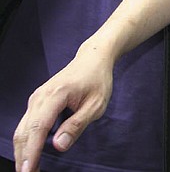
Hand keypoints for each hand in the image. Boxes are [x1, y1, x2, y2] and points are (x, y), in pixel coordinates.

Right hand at [13, 48, 112, 171]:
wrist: (92, 59)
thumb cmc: (98, 80)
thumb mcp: (96, 104)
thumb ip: (77, 125)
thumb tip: (58, 146)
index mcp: (55, 95)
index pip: (38, 128)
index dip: (31, 152)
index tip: (28, 170)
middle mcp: (39, 97)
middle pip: (24, 131)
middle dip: (23, 156)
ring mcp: (36, 99)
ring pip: (22, 129)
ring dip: (22, 150)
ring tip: (29, 169)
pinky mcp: (37, 102)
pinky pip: (26, 124)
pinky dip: (26, 141)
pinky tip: (31, 154)